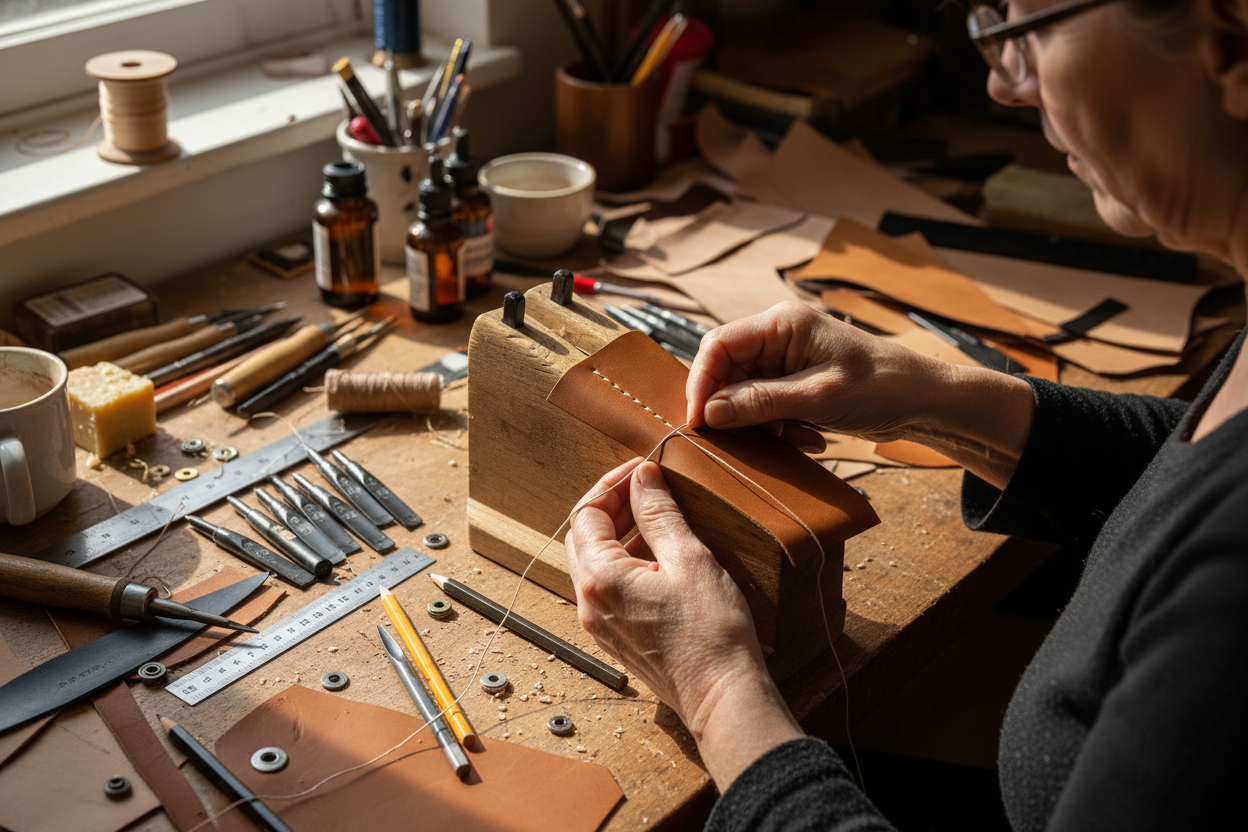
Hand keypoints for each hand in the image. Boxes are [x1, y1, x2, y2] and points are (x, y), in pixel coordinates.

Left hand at [566, 458, 802, 788]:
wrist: (722, 697)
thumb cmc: (711, 633)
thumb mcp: (689, 559)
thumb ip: (660, 514)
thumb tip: (643, 478)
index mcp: (600, 578)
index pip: (587, 513)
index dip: (613, 484)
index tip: (643, 470)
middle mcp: (589, 603)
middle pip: (583, 537)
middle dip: (611, 506)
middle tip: (647, 489)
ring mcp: (600, 624)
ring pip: (594, 563)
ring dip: (619, 534)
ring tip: (657, 518)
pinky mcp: (617, 638)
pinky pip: (608, 588)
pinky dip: (626, 562)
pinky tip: (660, 557)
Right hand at [685, 301, 1035, 487]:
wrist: (925, 400)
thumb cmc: (882, 388)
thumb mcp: (818, 398)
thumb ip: (760, 403)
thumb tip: (710, 412)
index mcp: (783, 323)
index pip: (718, 344)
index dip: (701, 382)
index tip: (698, 420)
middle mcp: (780, 335)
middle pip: (727, 370)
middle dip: (733, 408)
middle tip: (744, 440)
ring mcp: (788, 358)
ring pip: (745, 391)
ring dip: (760, 422)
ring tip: (794, 438)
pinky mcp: (797, 380)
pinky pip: (767, 404)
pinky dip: (779, 426)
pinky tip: (808, 438)